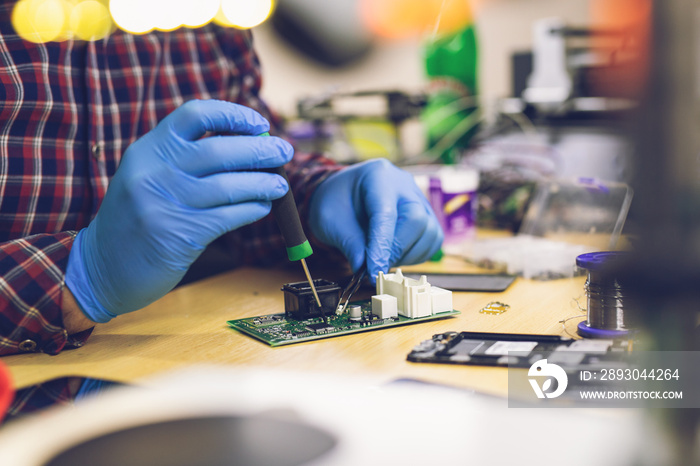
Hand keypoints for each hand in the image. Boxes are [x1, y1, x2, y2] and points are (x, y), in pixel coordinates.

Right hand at [66, 100, 292, 321]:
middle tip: (284, 152)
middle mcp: (153, 171)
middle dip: (260, 150)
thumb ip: (184, 160)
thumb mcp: (147, 177)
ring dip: (263, 183)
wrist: (102, 269)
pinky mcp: (178, 235)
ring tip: (279, 185)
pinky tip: (263, 207)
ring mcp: (164, 203)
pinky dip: (252, 209)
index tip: (260, 123)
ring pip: (228, 185)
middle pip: (219, 150)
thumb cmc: (137, 219)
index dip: (234, 114)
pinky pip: (228, 216)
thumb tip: (248, 146)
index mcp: (148, 150)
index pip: (195, 115)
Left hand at [309, 159, 442, 281]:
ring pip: (430, 232)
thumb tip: (369, 272)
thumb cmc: (335, 203)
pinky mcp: (427, 214)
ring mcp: (419, 198)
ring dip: (407, 255)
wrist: (344, 193)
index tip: (374, 272)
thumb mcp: (330, 221)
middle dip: (396, 250)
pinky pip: (433, 239)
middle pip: (416, 220)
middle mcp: (404, 184)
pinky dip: (416, 255)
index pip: (386, 214)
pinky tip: (395, 255)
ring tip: (383, 258)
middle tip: (376, 266)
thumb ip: (349, 244)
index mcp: (377, 177)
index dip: (382, 246)